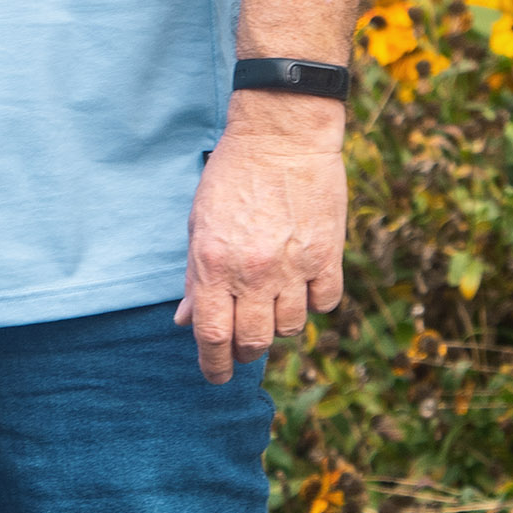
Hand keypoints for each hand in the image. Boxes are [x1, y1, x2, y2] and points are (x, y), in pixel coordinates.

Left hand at [174, 94, 347, 383]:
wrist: (280, 135)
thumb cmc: (231, 177)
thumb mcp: (199, 224)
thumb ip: (195, 278)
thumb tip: (185, 322)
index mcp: (215, 265)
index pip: (213, 336)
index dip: (212, 366)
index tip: (215, 376)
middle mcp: (254, 273)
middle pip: (254, 342)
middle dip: (245, 352)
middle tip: (243, 344)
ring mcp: (294, 266)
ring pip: (291, 329)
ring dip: (280, 326)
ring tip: (272, 304)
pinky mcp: (328, 256)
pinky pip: (325, 303)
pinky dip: (314, 302)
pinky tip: (304, 284)